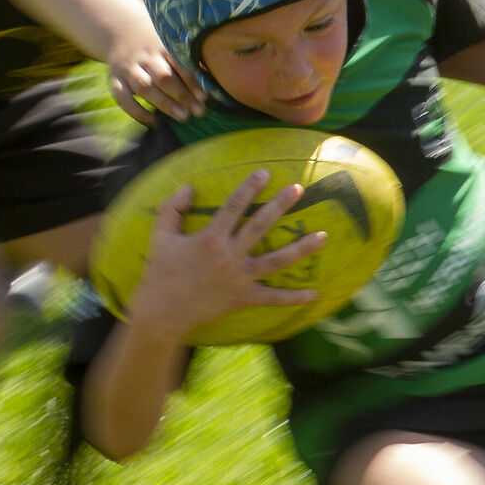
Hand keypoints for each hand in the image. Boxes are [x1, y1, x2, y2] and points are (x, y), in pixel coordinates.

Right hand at [107, 28, 204, 123]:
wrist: (120, 31)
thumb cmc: (158, 45)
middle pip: (163, 77)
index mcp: (162, 46)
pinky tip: (155, 124)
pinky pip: (123, 99)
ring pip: (144, 87)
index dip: (193, 82)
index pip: (179, 64)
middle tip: (199, 112)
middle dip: (182, 96)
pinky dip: (138, 113)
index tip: (206, 98)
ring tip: (184, 118)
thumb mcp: (172, 45)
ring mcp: (128, 68)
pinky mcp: (114, 80)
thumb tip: (221, 80)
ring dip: (165, 104)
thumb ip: (191, 61)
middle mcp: (144, 57)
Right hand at [127, 174, 324, 338]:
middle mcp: (229, 256)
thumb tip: (189, 186)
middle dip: (280, 205)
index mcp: (210, 239)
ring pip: (276, 261)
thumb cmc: (161, 271)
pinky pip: (272, 298)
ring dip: (301, 248)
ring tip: (323, 235)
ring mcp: (239, 278)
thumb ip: (172, 208)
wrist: (163, 312)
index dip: (249, 187)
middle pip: (261, 226)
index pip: (234, 206)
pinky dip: (293, 298)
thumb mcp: (160, 236)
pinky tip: (315, 294)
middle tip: (299, 188)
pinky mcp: (243, 298)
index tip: (265, 173)